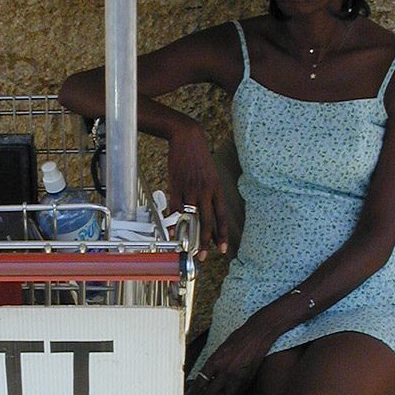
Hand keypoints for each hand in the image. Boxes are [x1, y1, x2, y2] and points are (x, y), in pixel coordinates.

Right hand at [167, 122, 227, 257]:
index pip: (222, 216)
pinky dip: (173, 222)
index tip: (223, 249)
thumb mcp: (211, 175)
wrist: (187, 138)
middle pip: (207, 221)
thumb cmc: (199, 158)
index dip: (223, 234)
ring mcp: (190, 189)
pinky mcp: (177, 186)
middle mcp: (206, 191)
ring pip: (191, 217)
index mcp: (216, 189)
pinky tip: (171, 232)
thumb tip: (210, 212)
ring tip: (186, 247)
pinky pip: (175, 208)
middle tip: (202, 256)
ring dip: (189, 234)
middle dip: (205, 241)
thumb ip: (211, 194)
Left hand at [186, 318, 272, 394]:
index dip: (192, 392)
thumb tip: (204, 379)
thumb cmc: (237, 340)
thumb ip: (212, 366)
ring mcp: (237, 378)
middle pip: (209, 394)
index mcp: (215, 362)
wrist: (256, 336)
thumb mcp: (219, 351)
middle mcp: (225, 372)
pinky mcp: (247, 381)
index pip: (200, 382)